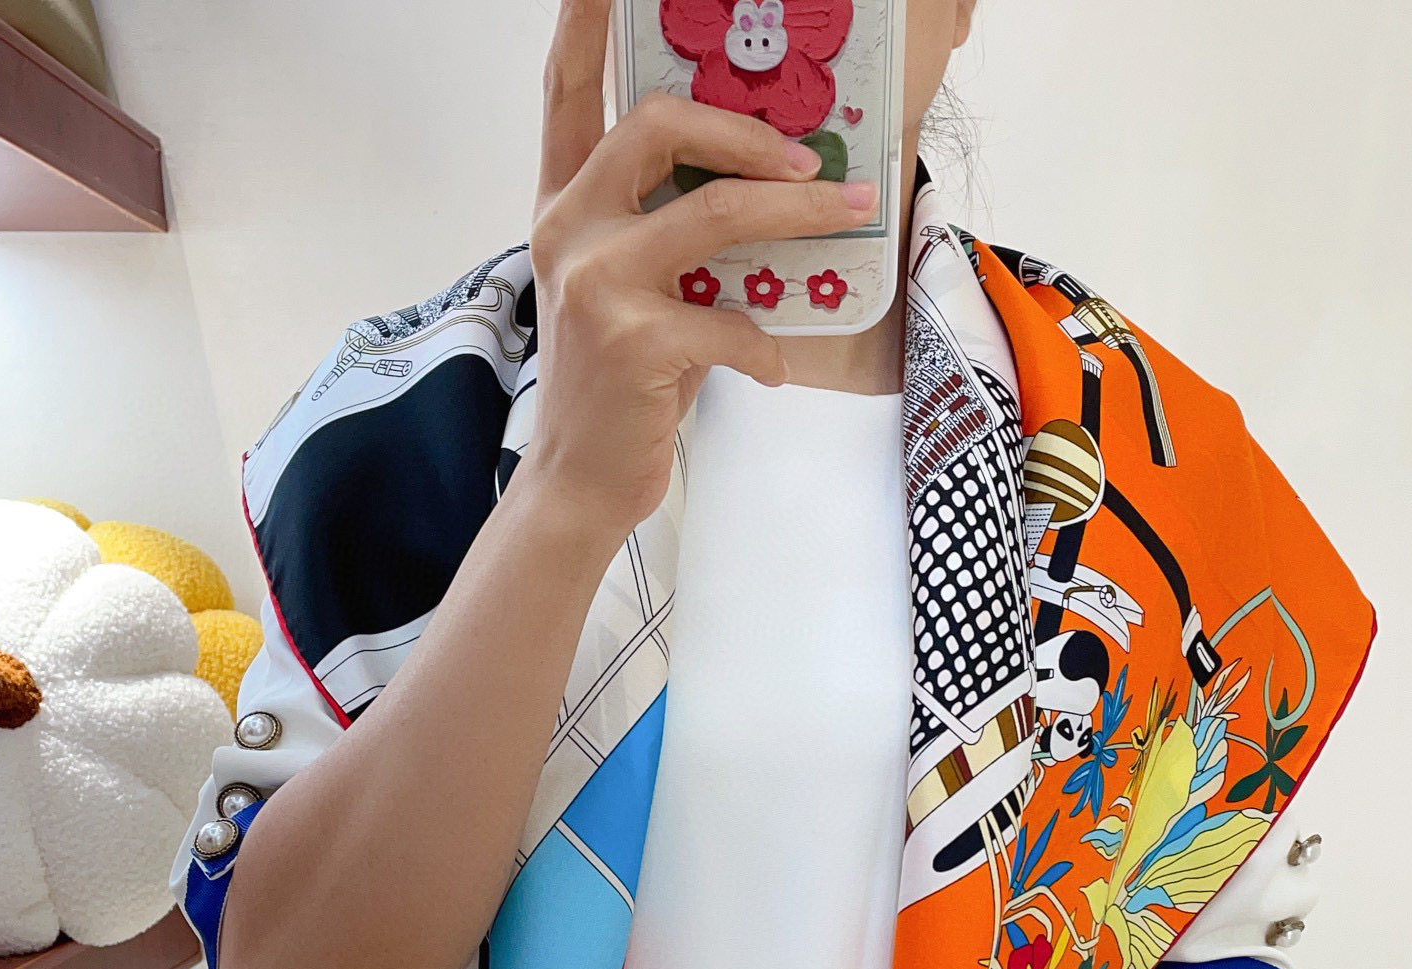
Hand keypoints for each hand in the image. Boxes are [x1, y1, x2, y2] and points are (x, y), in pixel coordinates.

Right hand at [525, 0, 877, 540]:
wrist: (581, 480)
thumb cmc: (617, 386)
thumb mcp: (629, 292)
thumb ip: (664, 232)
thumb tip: (764, 191)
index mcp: (564, 206)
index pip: (568, 94)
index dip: (585, 26)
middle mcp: (569, 229)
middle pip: (659, 126)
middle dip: (750, 133)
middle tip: (812, 163)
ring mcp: (597, 282)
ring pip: (716, 211)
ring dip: (798, 215)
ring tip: (847, 220)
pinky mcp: (634, 340)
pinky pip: (731, 320)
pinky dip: (765, 344)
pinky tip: (769, 364)